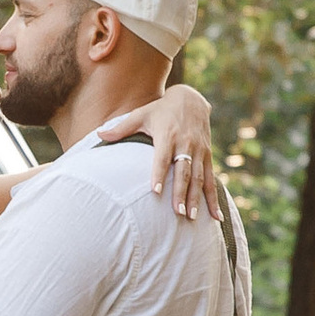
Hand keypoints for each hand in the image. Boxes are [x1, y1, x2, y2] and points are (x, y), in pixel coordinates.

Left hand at [98, 83, 214, 219]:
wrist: (191, 98)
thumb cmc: (160, 110)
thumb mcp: (141, 114)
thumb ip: (121, 128)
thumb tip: (99, 135)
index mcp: (168, 135)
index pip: (162, 157)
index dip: (159, 174)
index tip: (155, 191)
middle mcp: (185, 144)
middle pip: (183, 171)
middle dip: (181, 192)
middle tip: (178, 213)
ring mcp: (198, 150)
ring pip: (198, 178)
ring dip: (197, 198)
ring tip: (192, 217)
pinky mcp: (207, 155)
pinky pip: (211, 179)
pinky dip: (213, 198)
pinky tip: (215, 217)